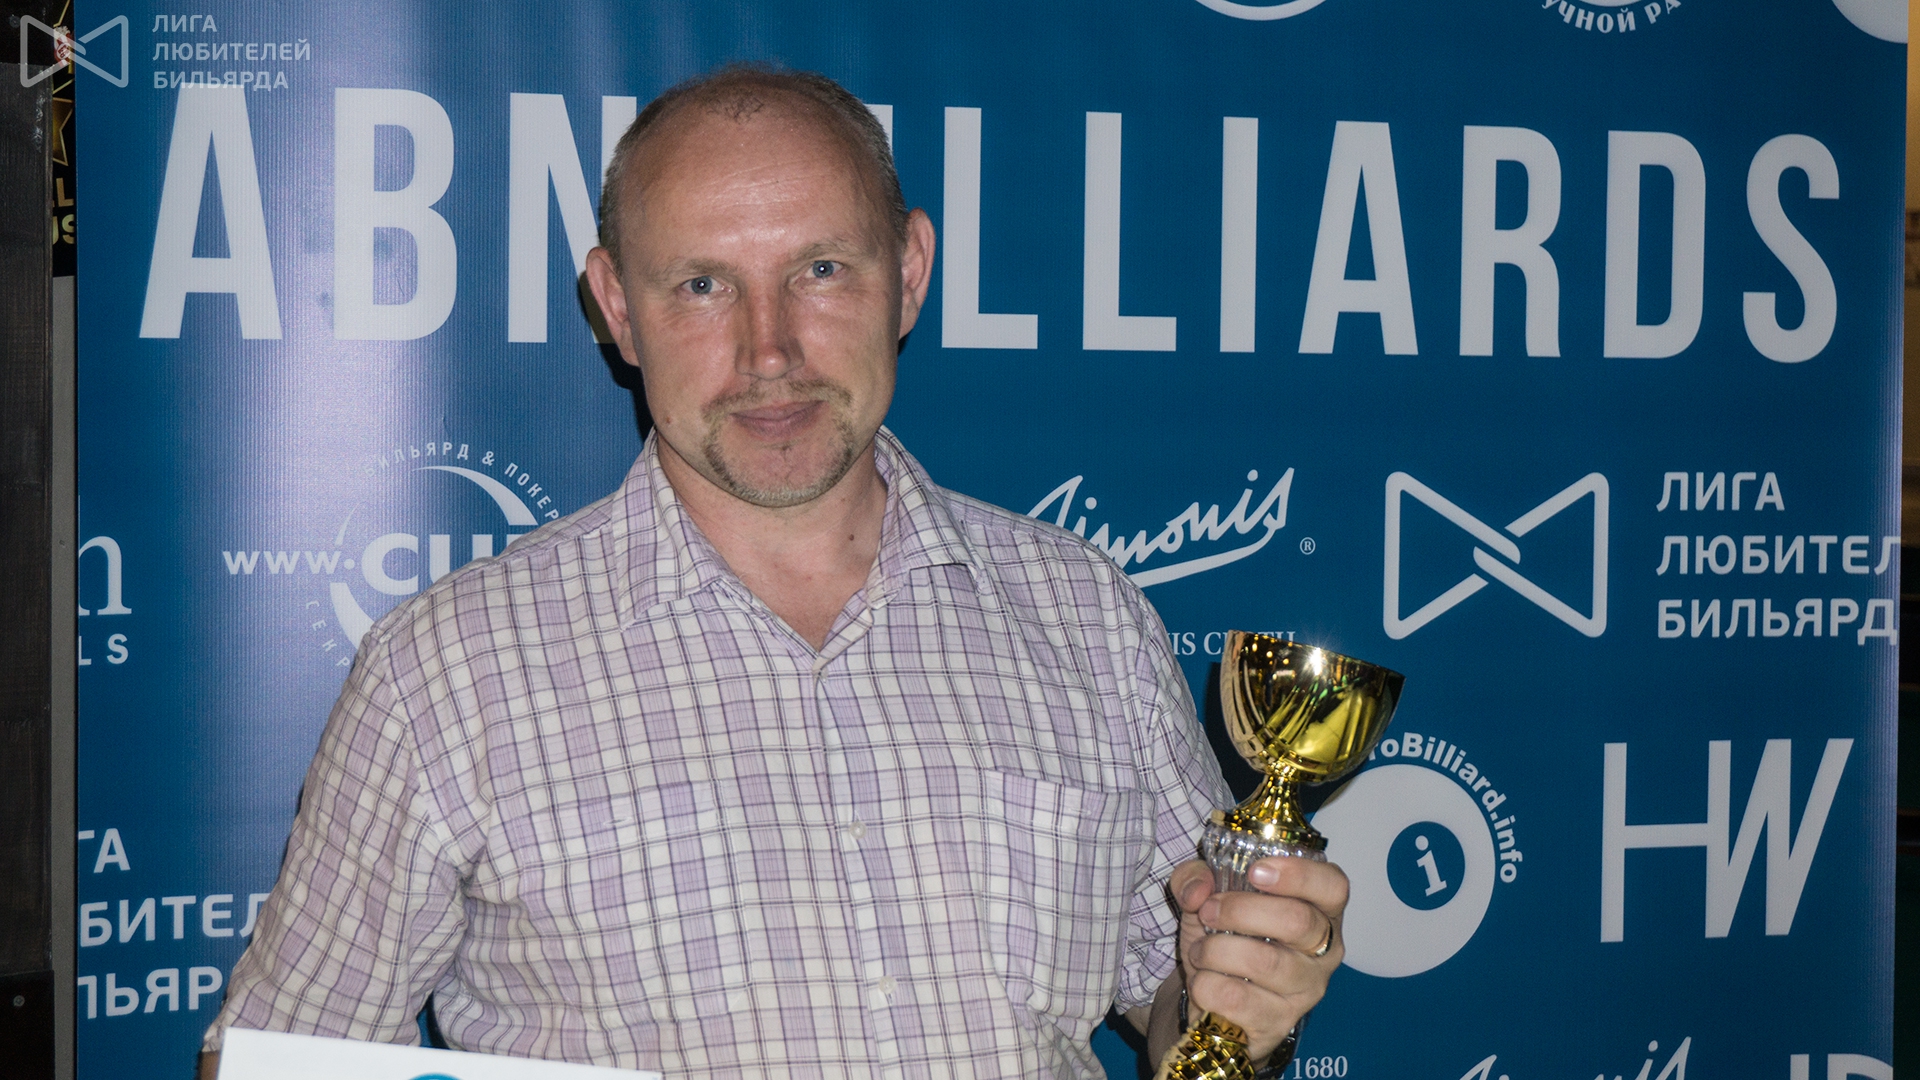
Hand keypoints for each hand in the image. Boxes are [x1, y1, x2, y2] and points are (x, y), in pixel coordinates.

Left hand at [1170, 855, 1349, 1060]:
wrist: (1214, 1001)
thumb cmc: (1226, 939)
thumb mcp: (1207, 896)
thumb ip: (1195, 877)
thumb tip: (1197, 890)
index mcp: (1320, 910)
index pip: (1333, 887)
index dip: (1298, 875)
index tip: (1256, 871)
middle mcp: (1324, 951)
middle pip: (1297, 921)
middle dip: (1240, 910)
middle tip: (1208, 911)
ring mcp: (1306, 990)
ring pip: (1264, 961)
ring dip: (1216, 950)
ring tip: (1200, 951)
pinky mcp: (1279, 1023)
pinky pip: (1237, 998)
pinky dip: (1207, 984)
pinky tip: (1204, 982)